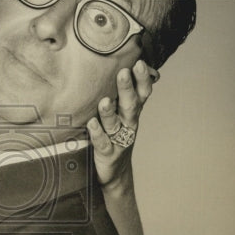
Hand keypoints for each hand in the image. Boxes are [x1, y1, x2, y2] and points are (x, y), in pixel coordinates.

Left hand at [87, 59, 156, 187]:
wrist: (114, 172)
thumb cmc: (114, 135)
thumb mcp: (121, 114)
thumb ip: (122, 94)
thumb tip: (126, 65)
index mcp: (132, 112)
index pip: (142, 93)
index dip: (142, 80)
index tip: (139, 63)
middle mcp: (128, 124)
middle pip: (130, 105)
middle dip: (127, 89)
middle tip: (123, 73)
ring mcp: (118, 139)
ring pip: (115, 124)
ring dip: (110, 113)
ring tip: (104, 101)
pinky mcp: (107, 154)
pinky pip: (103, 142)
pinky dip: (97, 133)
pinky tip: (91, 124)